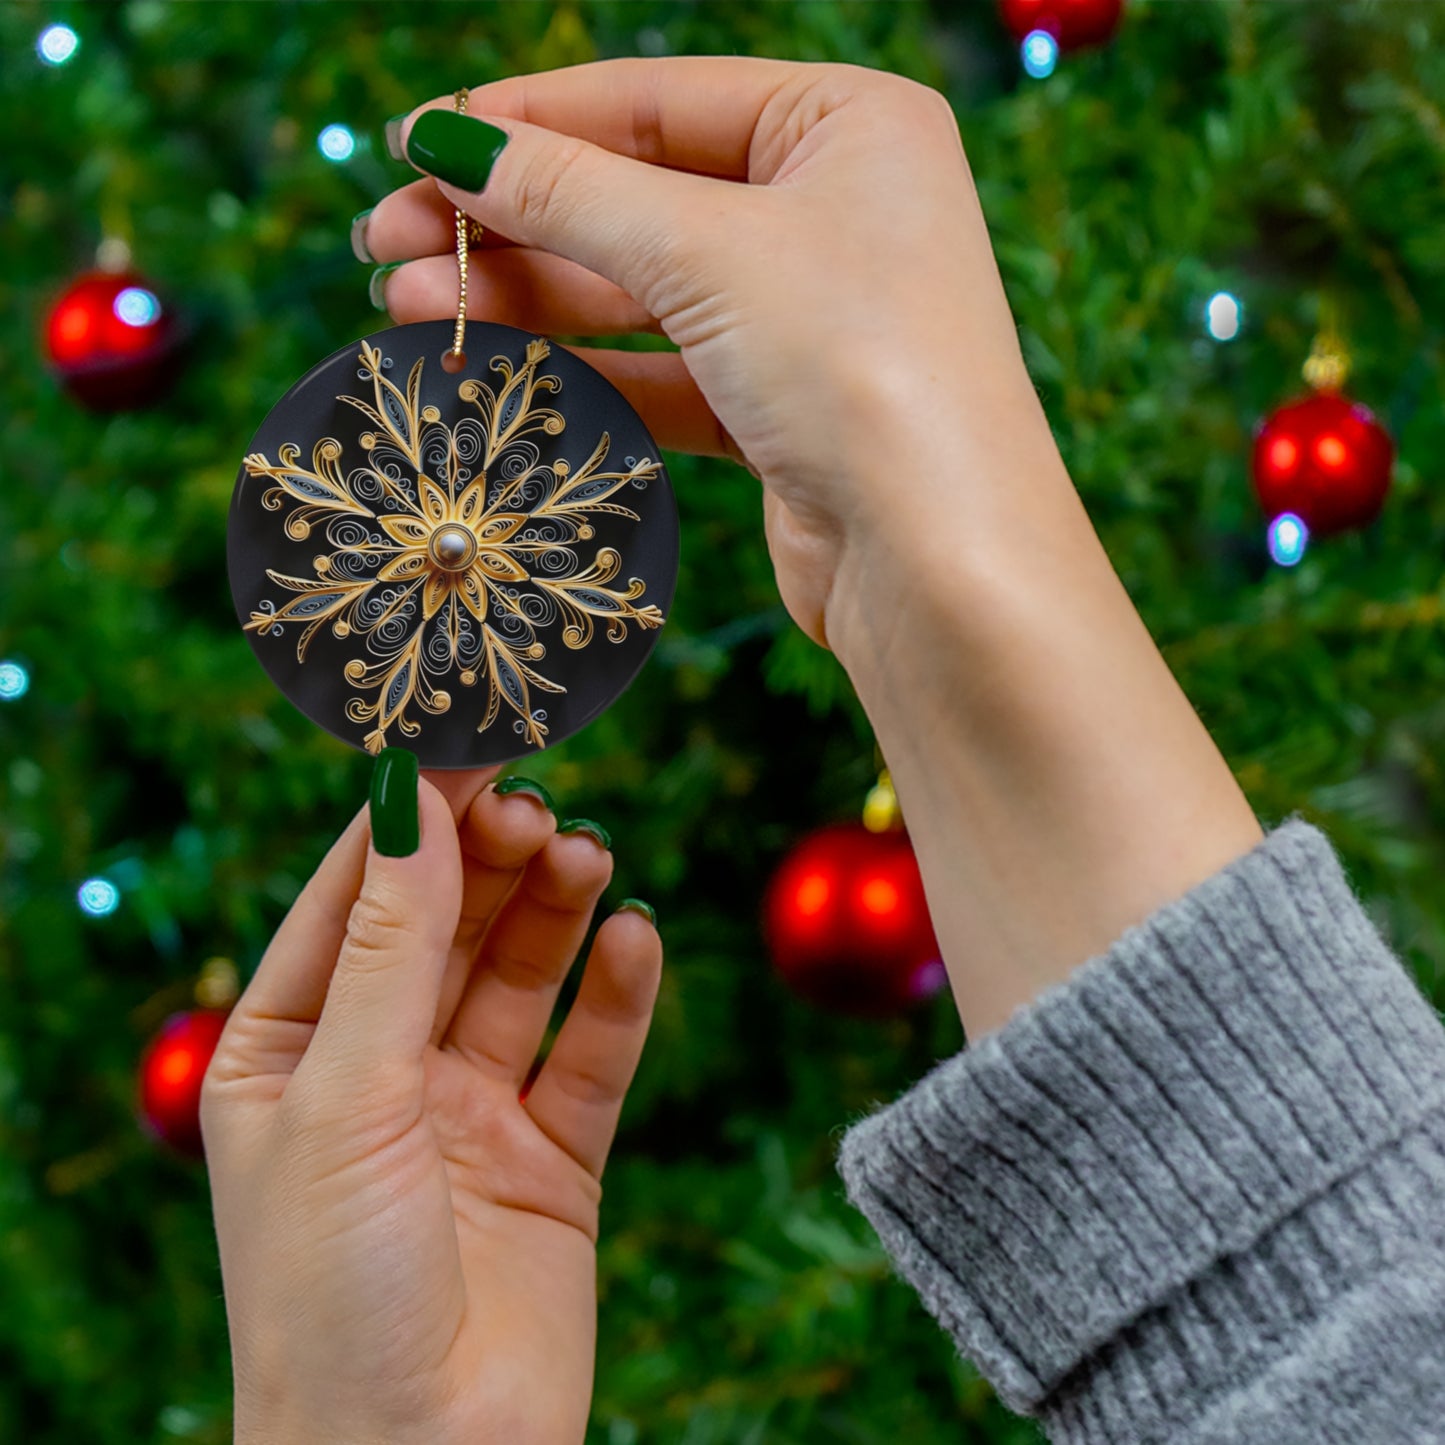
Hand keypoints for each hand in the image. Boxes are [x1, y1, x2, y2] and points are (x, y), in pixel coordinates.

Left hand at [201, 765, 661, 1444]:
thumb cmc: (332, 1294)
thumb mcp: (346, 1096)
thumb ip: (391, 946)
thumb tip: (413, 801)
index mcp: (288, 1052)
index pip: (352, 899)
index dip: (410, 820)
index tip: (468, 742)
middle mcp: (379, 1072)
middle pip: (446, 926)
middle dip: (490, 861)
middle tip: (539, 807)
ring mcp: (469, 1113)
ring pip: (521, 977)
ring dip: (555, 911)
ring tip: (589, 857)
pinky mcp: (552, 1159)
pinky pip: (591, 1055)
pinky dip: (617, 995)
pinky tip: (635, 940)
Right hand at [361, 56, 1046, 655]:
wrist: (939, 563)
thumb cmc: (859, 367)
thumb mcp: (706, 252)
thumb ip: (570, 193)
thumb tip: (447, 141)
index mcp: (847, 124)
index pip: (655, 100)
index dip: (527, 120)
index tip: (414, 142)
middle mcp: (834, 210)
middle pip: (637, 196)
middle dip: (509, 220)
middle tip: (384, 241)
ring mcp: (808, 315)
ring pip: (640, 290)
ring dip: (526, 297)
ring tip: (405, 307)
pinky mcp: (782, 409)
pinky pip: (661, 370)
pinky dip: (580, 369)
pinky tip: (489, 365)